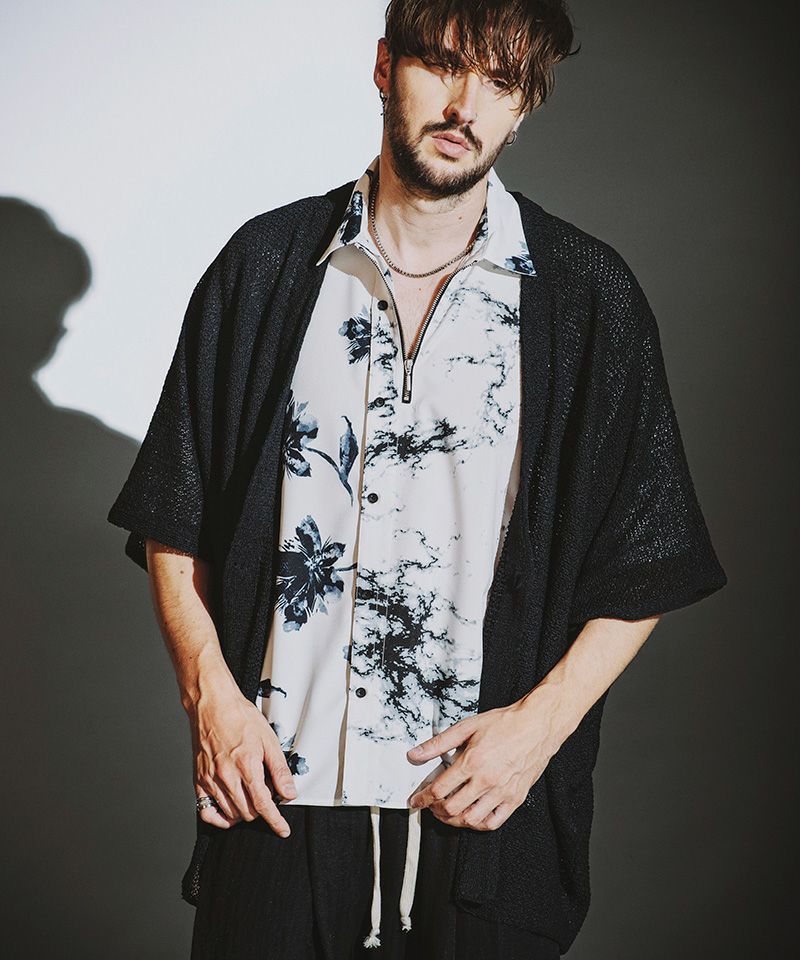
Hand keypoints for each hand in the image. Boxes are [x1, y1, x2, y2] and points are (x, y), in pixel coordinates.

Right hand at [186, 679, 296, 837]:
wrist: (213, 705)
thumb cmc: (241, 717)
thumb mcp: (269, 739)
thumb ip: (279, 770)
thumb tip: (289, 793)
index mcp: (246, 766)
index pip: (263, 805)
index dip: (275, 821)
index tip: (283, 830)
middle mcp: (226, 776)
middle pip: (248, 813)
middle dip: (262, 811)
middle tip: (267, 794)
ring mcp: (210, 780)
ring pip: (230, 814)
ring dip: (244, 813)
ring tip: (251, 796)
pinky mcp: (198, 780)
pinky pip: (206, 811)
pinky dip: (219, 818)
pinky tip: (229, 811)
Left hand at [406, 697, 562, 830]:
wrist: (537, 725)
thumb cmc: (504, 723)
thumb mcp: (467, 727)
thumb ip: (438, 743)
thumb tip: (414, 755)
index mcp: (472, 762)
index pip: (438, 789)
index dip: (422, 798)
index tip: (416, 800)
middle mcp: (486, 780)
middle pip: (451, 808)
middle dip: (435, 810)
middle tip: (431, 805)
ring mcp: (502, 792)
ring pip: (471, 820)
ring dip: (454, 820)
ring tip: (448, 812)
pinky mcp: (515, 798)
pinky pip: (494, 822)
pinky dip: (478, 824)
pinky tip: (472, 816)